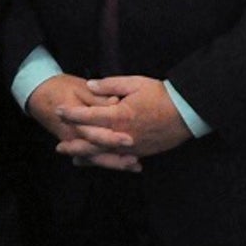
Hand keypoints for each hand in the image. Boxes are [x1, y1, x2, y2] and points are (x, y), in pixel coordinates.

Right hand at [28, 74, 137, 170]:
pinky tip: (125, 165)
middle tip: (135, 161)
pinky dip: (107, 162)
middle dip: (116, 158)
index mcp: (75, 120)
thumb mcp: (79, 88)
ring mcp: (73, 141)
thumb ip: (98, 97)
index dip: (111, 138)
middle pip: (96, 152)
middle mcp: (73, 135)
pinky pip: (91, 157)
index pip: (94, 133)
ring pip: (94, 158)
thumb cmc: (60, 88)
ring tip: (135, 166)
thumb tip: (116, 102)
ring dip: (114, 163)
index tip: (129, 140)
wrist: (39, 93)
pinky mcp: (75, 144)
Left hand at [54, 76, 190, 170]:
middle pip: (92, 142)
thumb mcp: (135, 83)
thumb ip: (110, 85)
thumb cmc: (162, 95)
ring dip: (87, 156)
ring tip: (73, 158)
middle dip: (74, 144)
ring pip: (104, 154)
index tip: (58, 111)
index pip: (89, 116)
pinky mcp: (141, 152)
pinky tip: (98, 161)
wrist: (188, 112)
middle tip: (58, 147)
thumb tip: (90, 85)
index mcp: (120, 115)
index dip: (72, 114)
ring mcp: (132, 146)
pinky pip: (119, 159)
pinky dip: (106, 161)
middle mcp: (123, 134)